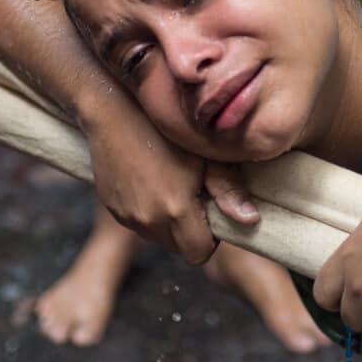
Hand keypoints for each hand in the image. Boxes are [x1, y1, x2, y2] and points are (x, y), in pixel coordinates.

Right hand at [85, 118, 259, 264]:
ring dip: (167, 224)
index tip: (210, 211)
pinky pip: (136, 223)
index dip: (210, 237)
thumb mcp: (205, 155)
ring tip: (170, 186)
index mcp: (176, 209)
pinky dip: (146, 213)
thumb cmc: (166, 128)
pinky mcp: (111, 207)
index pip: (200, 253)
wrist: (114, 109)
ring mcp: (127, 215)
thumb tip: (250, 220)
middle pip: (178, 248)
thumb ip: (228, 190)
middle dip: (189, 231)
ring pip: (156, 237)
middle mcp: (149, 220)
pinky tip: (150, 181)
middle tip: (192, 197)